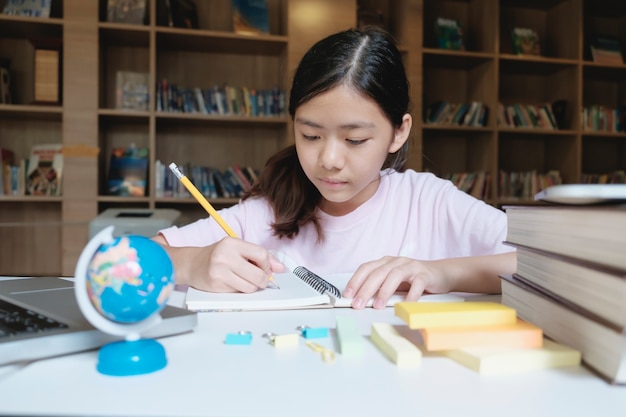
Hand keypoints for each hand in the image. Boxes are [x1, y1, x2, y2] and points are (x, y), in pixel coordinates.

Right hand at [164, 237, 283, 292]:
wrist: (192, 264)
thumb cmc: (218, 255)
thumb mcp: (238, 249)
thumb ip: (260, 256)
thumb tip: (280, 268)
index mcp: (232, 243)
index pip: (262, 255)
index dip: (267, 265)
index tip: (264, 267)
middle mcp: (225, 256)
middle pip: (259, 275)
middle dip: (263, 280)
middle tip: (258, 278)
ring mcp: (219, 271)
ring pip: (251, 287)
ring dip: (252, 286)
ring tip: (243, 279)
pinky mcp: (216, 285)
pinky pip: (239, 292)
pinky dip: (240, 289)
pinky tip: (232, 282)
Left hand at [342, 256, 451, 309]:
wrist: (440, 274)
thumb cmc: (413, 279)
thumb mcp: (393, 282)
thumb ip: (380, 288)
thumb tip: (361, 301)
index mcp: (385, 262)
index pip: (366, 268)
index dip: (355, 280)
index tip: (347, 295)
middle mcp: (396, 261)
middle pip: (378, 273)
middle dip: (365, 289)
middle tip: (358, 304)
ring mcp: (411, 266)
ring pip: (395, 275)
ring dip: (384, 291)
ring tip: (377, 306)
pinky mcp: (425, 274)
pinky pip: (417, 284)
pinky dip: (410, 294)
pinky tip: (405, 305)